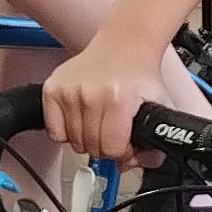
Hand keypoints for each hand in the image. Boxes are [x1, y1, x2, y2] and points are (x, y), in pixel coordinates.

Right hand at [45, 39, 173, 164]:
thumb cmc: (139, 76)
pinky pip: (54, 131)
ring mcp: (68, 90)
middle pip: (92, 148)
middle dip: (105, 146)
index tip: (126, 140)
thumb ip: (153, 145)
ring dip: (86, 140)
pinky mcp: (52, 89)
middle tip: (113, 130)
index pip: (112, 149)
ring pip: (73, 143)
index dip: (122, 151)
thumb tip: (128, 165)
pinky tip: (80, 119)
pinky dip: (66, 132)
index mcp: (118, 98)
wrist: (124, 45)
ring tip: (98, 122)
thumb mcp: (159, 108)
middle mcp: (90, 93)